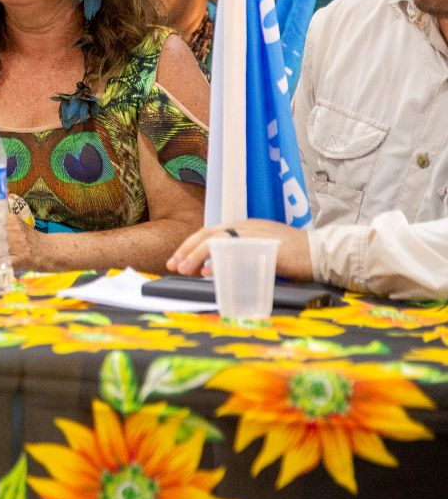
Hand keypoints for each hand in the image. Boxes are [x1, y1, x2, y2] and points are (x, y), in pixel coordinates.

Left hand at [167, 219, 312, 279]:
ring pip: (219, 240)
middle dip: (187, 250)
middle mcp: (248, 226)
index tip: (176, 260)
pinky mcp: (266, 246)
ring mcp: (257, 234)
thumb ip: (241, 255)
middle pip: (209, 233)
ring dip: (198, 255)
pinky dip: (221, 261)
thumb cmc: (296, 257)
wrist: (324, 253)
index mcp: (245, 226)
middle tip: (173, 265)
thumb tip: (217, 270)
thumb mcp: (262, 251)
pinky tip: (210, 272)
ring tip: (185, 269)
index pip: (211, 232)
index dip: (191, 245)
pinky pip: (238, 251)